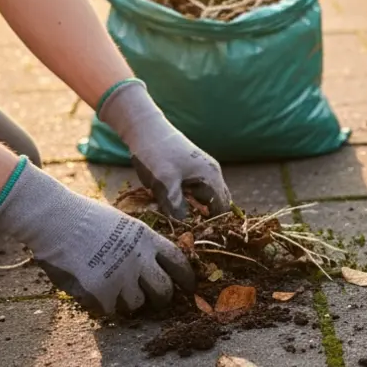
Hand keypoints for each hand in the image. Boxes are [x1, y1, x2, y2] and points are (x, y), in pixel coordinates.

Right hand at [0, 161, 194, 315]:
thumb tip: (157, 268)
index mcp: (147, 239)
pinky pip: (110, 310)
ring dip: (127, 302)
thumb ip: (142, 245)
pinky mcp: (101, 291)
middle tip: (151, 300)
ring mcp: (121, 276)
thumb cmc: (84, 220)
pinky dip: (103, 306)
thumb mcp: (124, 225)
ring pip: (137, 304)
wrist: (54, 219)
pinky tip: (92, 292)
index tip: (188, 288)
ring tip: (111, 289)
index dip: (186, 279)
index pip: (179, 262)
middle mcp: (140, 258)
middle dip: (160, 300)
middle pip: (164, 291)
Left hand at [98, 80, 230, 219]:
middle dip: (209, 219)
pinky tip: (180, 207)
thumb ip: (175, 206)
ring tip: (185, 222)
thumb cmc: (156, 154)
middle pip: (219, 204)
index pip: (222, 210)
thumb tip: (184, 227)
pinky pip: (201, 190)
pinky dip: (194, 202)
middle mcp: (213, 173)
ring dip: (200, 210)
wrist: (145, 129)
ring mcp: (205, 169)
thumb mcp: (164, 182)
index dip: (213, 226)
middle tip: (191, 233)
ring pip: (210, 197)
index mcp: (211, 177)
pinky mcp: (194, 169)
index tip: (198, 238)